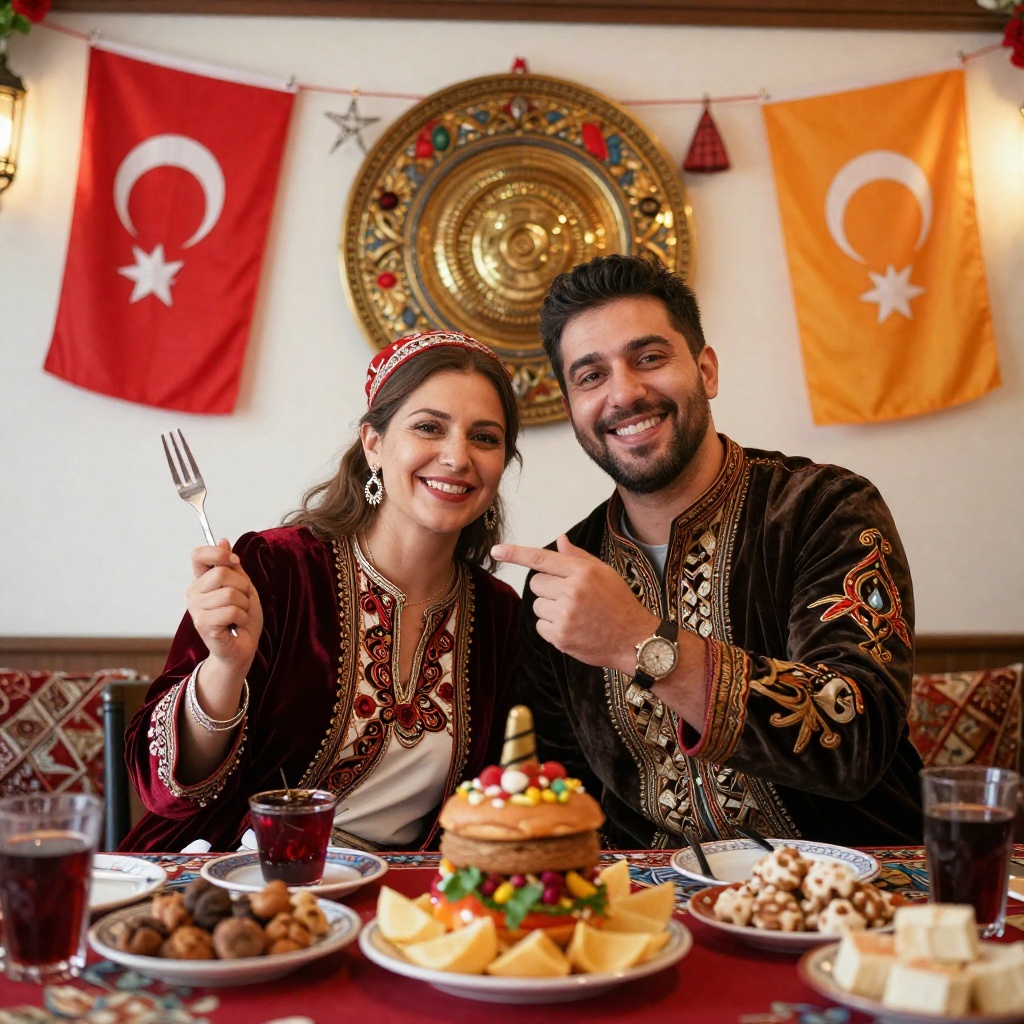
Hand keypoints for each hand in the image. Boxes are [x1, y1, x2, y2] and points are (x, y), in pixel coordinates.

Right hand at [186, 539, 262, 670]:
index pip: (198, 554)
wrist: (242, 648)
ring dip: (244, 604)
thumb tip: (223, 541)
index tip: (234, 561)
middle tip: (242, 599)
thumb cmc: (242, 617)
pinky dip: (242, 617)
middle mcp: (193, 592)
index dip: (218, 554)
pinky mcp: (203, 625)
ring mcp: (196, 609)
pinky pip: (232, 611)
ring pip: (230, 593)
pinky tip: (236, 625)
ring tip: (239, 614)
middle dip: (243, 586)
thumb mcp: (243, 586)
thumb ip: (232, 566)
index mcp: (201, 580)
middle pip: (222, 573)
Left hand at [492, 535, 658, 671]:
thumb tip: (559, 540)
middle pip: (535, 583)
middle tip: (569, 596)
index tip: (496, 550)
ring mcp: (565, 615)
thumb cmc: (619, 603)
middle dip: (547, 588)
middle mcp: (572, 591)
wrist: (634, 640)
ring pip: (536, 605)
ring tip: (575, 614)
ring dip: (549, 608)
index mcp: (582, 571)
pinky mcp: (560, 636)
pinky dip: (551, 627)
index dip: (516, 553)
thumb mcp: (604, 573)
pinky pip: (539, 625)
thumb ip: (577, 557)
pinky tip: (572, 627)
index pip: (541, 558)